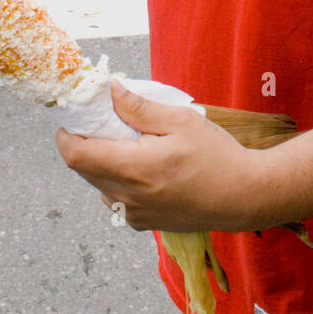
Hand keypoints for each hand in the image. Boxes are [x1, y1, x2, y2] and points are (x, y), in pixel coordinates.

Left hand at [57, 80, 263, 231]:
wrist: (245, 197)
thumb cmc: (217, 156)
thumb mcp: (181, 120)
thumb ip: (139, 107)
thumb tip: (109, 90)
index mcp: (134, 169)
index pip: (75, 155)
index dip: (67, 133)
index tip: (77, 115)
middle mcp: (128, 198)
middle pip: (83, 168)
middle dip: (86, 142)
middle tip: (107, 120)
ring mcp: (134, 215)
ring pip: (99, 184)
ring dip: (103, 161)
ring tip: (130, 142)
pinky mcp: (143, 223)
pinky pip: (116, 197)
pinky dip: (119, 178)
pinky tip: (145, 165)